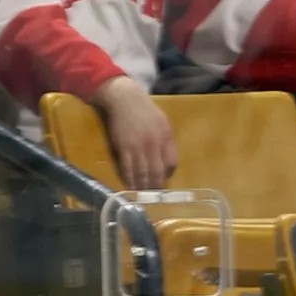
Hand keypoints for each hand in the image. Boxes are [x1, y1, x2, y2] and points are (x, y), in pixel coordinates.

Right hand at [93, 76, 177, 191]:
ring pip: (142, 173)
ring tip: (143, 196)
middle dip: (156, 186)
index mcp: (166, 136)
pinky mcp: (124, 148)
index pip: (171, 162)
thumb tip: (166, 161)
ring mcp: (138, 146)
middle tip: (154, 197)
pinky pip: (128, 168)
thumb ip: (165, 141)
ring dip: (143, 187)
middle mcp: (154, 143)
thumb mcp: (162, 122)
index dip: (168, 174)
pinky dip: (130, 180)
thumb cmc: (144, 110)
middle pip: (157, 171)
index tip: (164, 180)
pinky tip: (130, 187)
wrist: (124, 99)